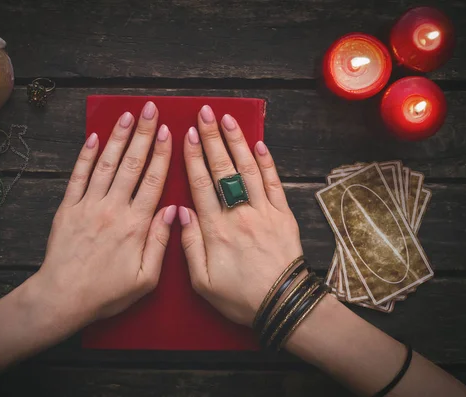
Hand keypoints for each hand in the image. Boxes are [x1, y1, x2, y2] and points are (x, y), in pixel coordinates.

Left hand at [35, 101, 175, 330]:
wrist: (63, 297)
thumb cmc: (107, 293)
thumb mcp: (146, 278)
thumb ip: (160, 242)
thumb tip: (173, 211)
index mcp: (135, 225)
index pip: (153, 181)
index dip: (161, 154)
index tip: (167, 131)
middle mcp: (113, 208)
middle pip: (131, 164)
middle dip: (142, 134)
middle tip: (149, 110)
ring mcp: (88, 205)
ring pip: (106, 164)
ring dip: (117, 137)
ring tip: (126, 115)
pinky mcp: (68, 208)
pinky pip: (79, 176)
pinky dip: (86, 156)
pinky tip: (94, 137)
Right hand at [180, 105, 302, 326]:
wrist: (284, 304)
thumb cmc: (240, 296)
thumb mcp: (203, 281)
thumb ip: (189, 245)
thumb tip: (181, 212)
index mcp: (216, 229)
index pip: (201, 184)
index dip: (193, 157)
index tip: (187, 134)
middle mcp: (239, 214)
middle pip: (223, 169)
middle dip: (212, 139)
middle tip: (205, 114)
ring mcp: (264, 212)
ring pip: (248, 169)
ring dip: (237, 142)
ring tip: (228, 120)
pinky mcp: (283, 215)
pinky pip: (274, 183)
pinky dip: (267, 162)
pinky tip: (259, 144)